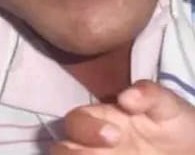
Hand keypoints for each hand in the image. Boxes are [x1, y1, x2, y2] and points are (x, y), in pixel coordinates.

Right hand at [50, 80, 194, 153]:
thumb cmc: (176, 125)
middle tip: (107, 154)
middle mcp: (94, 144)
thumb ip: (150, 94)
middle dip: (71, 153)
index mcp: (102, 120)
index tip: (114, 134)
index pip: (75, 120)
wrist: (192, 152)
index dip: (86, 127)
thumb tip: (125, 97)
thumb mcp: (169, 106)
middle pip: (62, 147)